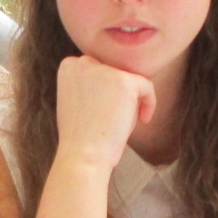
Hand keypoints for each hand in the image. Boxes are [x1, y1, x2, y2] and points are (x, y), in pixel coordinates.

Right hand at [54, 55, 155, 173]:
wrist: (83, 154)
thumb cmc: (80, 136)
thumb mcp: (75, 100)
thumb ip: (88, 84)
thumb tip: (112, 79)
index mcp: (69, 66)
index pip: (97, 68)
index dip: (105, 89)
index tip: (105, 109)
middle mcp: (84, 63)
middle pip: (114, 71)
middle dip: (118, 92)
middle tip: (116, 116)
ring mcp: (104, 70)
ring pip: (130, 79)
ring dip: (131, 100)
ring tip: (122, 122)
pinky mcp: (124, 81)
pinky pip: (146, 87)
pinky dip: (149, 103)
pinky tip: (143, 120)